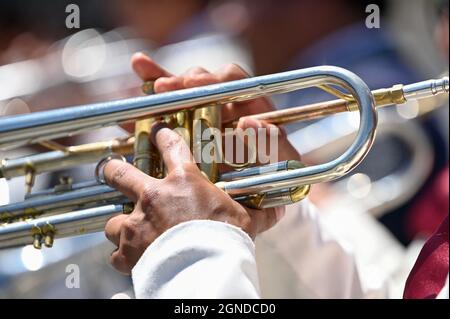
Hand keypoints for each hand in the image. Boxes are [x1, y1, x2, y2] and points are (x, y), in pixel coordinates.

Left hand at [104, 124, 277, 273]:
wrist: (205, 268)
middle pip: (120, 173)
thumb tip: (280, 208)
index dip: (163, 136)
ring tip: (128, 230)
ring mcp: (136, 223)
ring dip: (120, 224)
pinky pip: (116, 253)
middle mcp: (153, 196)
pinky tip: (131, 258)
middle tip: (114, 171)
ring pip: (113, 219)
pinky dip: (122, 255)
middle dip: (114, 171)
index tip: (158, 131)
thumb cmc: (226, 240)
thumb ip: (261, 212)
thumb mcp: (248, 221)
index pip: (170, 147)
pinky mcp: (127, 251)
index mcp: (183, 182)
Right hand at [130, 52, 299, 161]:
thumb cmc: (276, 176)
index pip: (231, 80)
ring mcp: (202, 118)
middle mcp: (223, 106)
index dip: (214, 79)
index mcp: (249, 105)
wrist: (259, 196)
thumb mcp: (281, 161)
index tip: (196, 84)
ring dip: (158, 81)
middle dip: (180, 82)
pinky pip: (164, 116)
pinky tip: (134, 86)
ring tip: (142, 72)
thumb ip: (273, 143)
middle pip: (199, 83)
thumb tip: (250, 123)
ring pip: (178, 95)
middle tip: (164, 88)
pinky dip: (147, 106)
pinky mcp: (184, 134)